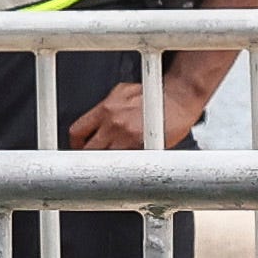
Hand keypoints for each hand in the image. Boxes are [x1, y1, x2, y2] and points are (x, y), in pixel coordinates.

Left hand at [63, 64, 212, 152]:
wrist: (180, 99)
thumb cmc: (156, 94)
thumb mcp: (124, 92)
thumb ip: (107, 107)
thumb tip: (96, 120)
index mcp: (106, 109)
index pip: (77, 131)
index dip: (77, 144)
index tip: (81, 148)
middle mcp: (114, 124)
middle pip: (88, 150)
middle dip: (90, 157)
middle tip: (96, 160)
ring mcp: (128, 137)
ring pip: (106, 160)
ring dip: (109, 163)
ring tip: (116, 164)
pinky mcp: (144, 148)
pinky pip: (128, 162)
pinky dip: (128, 165)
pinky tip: (132, 163)